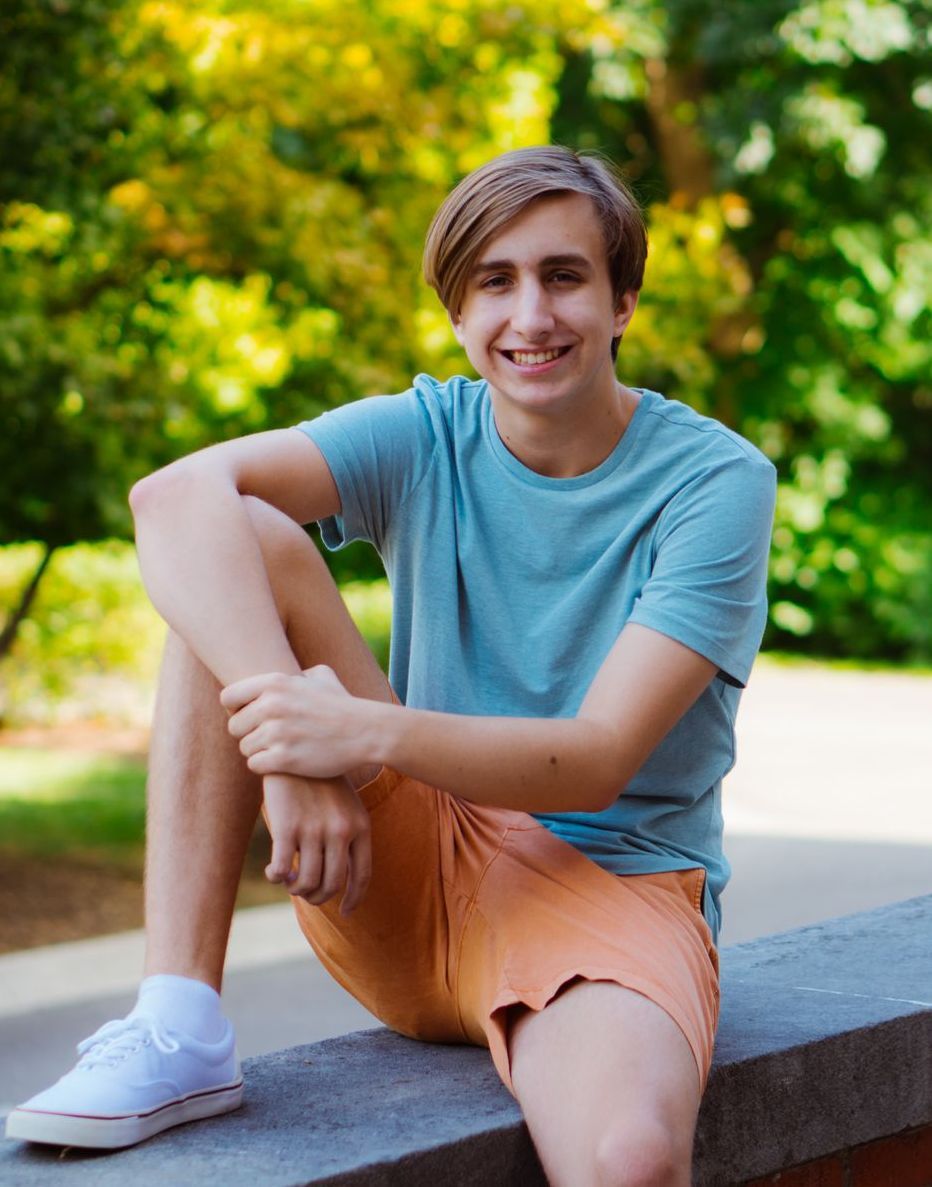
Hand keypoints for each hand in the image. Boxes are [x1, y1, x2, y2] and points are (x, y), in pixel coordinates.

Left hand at [222, 665, 369, 779]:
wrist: (366, 732)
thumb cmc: (343, 705)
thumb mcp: (321, 676)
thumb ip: (296, 674)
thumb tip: (285, 675)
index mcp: (275, 682)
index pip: (228, 697)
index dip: (237, 710)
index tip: (251, 718)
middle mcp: (271, 705)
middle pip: (235, 727)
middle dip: (250, 734)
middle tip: (271, 739)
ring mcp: (277, 732)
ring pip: (245, 748)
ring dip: (260, 752)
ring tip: (281, 750)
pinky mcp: (284, 758)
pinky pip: (255, 765)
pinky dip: (267, 767)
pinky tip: (284, 762)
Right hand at [262, 772, 370, 913]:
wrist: (295, 746)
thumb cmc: (319, 779)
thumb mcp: (345, 803)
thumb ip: (347, 834)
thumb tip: (337, 876)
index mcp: (360, 826)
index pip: (362, 875)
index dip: (354, 898)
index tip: (345, 911)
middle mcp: (340, 832)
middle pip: (331, 884)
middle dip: (317, 895)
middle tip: (304, 891)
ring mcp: (314, 830)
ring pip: (306, 883)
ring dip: (296, 889)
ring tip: (289, 881)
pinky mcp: (286, 828)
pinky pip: (281, 870)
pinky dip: (277, 878)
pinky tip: (273, 872)